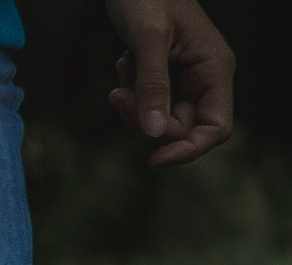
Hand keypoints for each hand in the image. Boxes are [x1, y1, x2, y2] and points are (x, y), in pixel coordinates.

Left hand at [104, 0, 234, 164]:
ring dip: (133, 103)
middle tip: (116, 95)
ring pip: (158, 119)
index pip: (216, 128)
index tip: (154, 159)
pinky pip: (146, 103)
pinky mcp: (164, 77)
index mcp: (215, 68)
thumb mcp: (148, 38)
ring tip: (125, 64)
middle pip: (180, 128)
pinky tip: (125, 61)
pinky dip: (129, 91)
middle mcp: (204, 78)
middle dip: (144, 119)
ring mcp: (185, 79)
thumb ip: (152, 84)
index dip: (189, 149)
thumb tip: (154, 133)